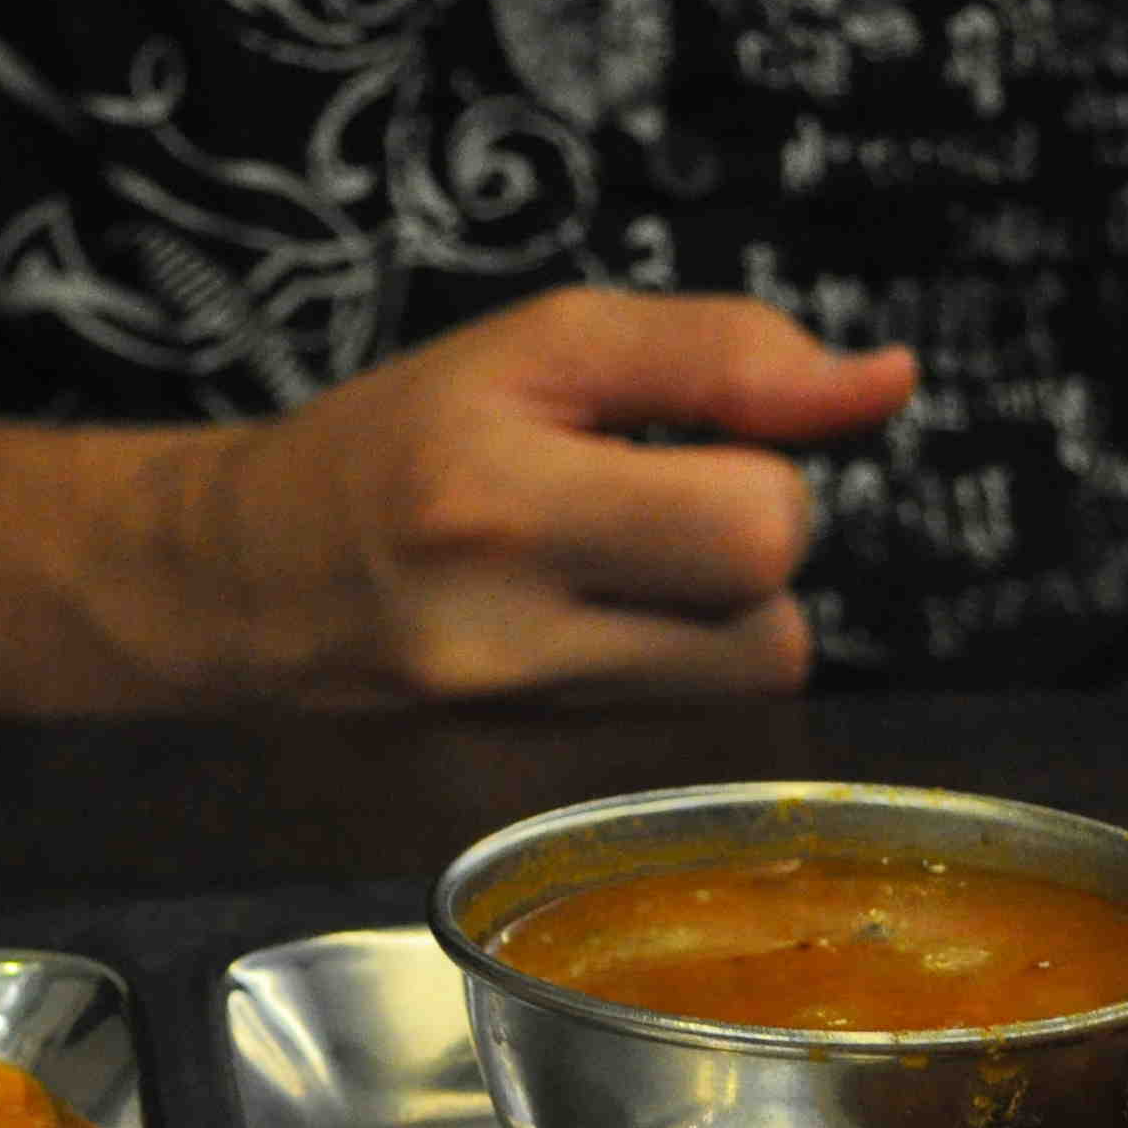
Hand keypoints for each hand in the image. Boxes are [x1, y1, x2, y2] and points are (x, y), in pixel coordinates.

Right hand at [150, 288, 918, 706]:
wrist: (243, 581)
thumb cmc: (393, 443)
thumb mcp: (545, 346)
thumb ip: (725, 355)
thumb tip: (885, 381)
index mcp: (502, 504)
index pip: (758, 524)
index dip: (761, 469)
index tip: (690, 443)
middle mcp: (505, 638)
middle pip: (776, 630)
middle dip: (749, 553)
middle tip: (657, 507)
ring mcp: (517, 729)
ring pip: (746, 686)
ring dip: (721, 617)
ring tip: (619, 565)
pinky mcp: (528, 781)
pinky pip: (687, 726)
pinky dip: (669, 670)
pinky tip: (589, 627)